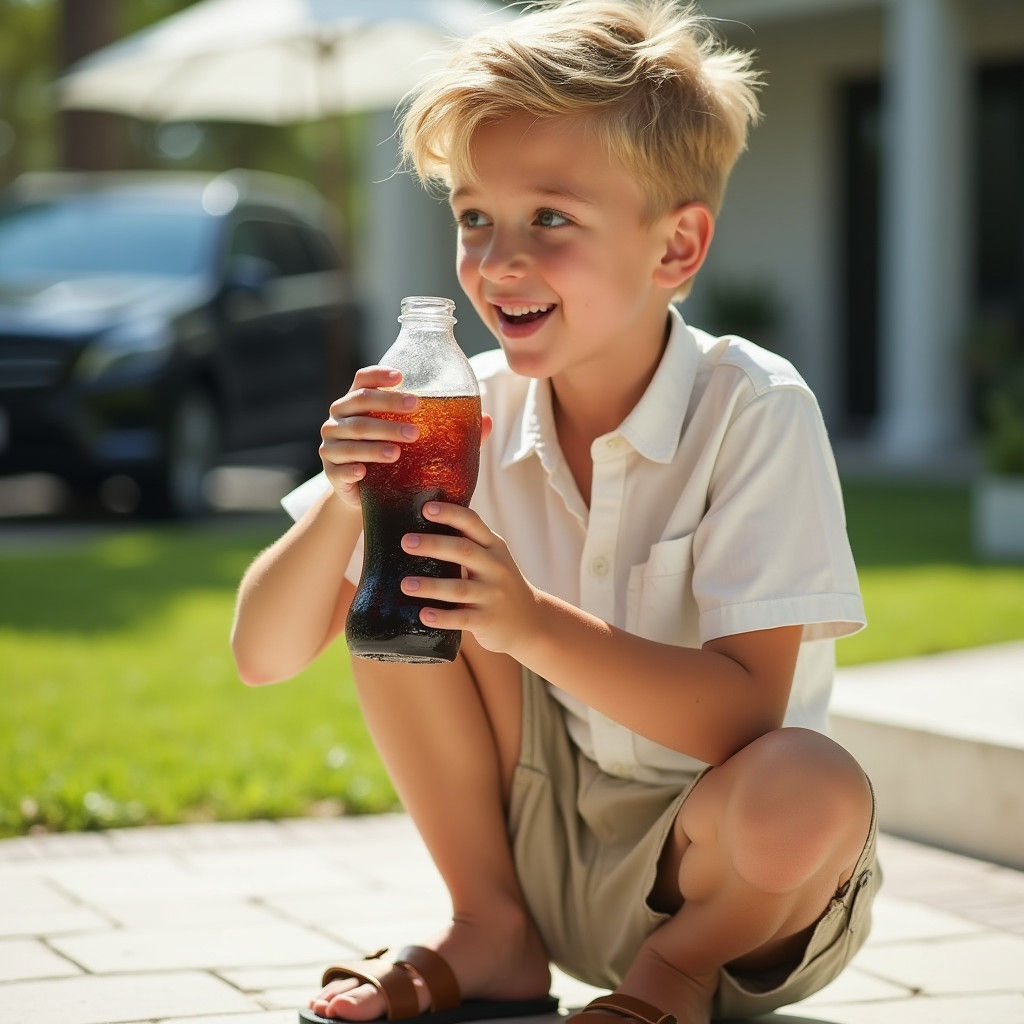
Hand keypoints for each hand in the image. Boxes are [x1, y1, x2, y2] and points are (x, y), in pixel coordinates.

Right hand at [320, 369, 492, 511]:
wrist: (367, 498)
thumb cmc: (396, 462)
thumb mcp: (420, 445)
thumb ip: (451, 432)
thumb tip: (488, 420)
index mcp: (360, 403)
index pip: (364, 379)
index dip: (379, 375)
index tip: (402, 377)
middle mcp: (341, 418)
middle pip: (359, 403)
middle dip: (387, 408)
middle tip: (416, 416)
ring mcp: (332, 444)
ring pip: (352, 435)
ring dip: (376, 442)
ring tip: (399, 451)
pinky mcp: (331, 472)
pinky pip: (338, 467)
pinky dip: (353, 467)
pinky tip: (366, 471)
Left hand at [399, 502, 538, 655]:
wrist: (530, 621)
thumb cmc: (498, 584)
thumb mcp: (493, 559)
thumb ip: (468, 545)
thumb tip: (420, 529)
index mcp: (494, 547)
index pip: (473, 523)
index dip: (450, 514)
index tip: (427, 508)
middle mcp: (495, 568)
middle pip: (464, 551)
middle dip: (434, 545)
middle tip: (406, 542)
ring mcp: (492, 595)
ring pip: (459, 588)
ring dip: (430, 586)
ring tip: (405, 584)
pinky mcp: (487, 620)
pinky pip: (462, 618)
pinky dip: (442, 617)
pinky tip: (423, 615)